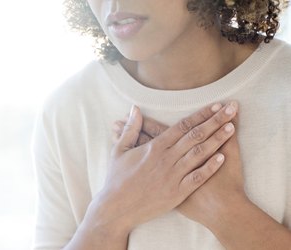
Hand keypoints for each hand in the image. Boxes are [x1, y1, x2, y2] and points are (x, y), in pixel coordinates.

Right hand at [88, 102, 236, 234]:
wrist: (116, 208)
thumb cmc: (117, 178)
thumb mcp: (119, 151)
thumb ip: (131, 129)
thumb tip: (135, 109)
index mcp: (154, 147)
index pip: (182, 126)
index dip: (200, 114)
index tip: (215, 105)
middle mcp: (166, 159)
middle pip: (195, 136)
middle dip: (215, 121)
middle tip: (231, 109)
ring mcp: (173, 176)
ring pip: (199, 154)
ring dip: (217, 140)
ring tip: (232, 127)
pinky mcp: (177, 193)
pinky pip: (197, 178)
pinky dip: (210, 167)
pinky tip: (223, 157)